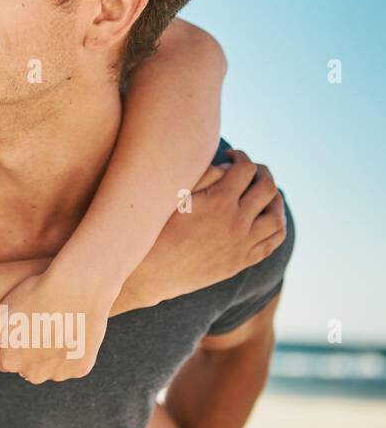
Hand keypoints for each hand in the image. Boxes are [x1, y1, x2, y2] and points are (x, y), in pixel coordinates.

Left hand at [0, 270, 111, 382]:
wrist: (76, 287)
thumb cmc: (34, 296)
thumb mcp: (1, 317)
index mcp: (9, 362)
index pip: (5, 360)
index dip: (12, 341)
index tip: (21, 324)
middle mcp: (33, 374)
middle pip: (27, 367)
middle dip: (30, 351)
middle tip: (39, 323)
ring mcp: (58, 374)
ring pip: (49, 367)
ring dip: (51, 354)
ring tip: (56, 326)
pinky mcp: (80, 369)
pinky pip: (71, 365)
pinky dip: (71, 353)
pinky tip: (72, 332)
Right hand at [135, 149, 286, 308]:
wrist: (151, 272)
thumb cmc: (156, 229)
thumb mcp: (174, 195)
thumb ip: (204, 176)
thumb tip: (227, 167)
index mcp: (218, 201)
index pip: (246, 168)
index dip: (240, 156)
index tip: (231, 155)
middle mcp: (236, 222)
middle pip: (267, 189)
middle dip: (262, 172)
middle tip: (252, 170)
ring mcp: (242, 244)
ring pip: (276, 217)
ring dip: (275, 200)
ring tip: (265, 193)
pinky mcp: (241, 261)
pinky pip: (272, 242)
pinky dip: (277, 226)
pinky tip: (269, 219)